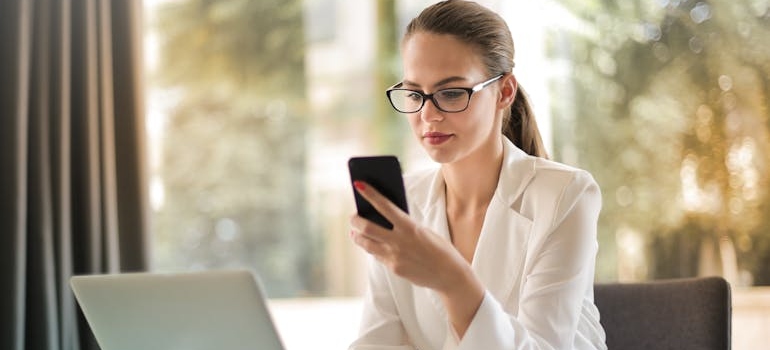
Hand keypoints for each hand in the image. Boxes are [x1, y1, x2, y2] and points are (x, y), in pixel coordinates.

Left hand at [349, 181, 475, 294]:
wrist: (450, 276)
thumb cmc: (439, 249)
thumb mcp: (424, 232)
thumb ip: (405, 226)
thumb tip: (383, 220)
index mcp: (410, 227)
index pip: (385, 206)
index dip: (369, 194)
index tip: (357, 184)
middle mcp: (399, 241)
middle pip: (367, 227)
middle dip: (355, 220)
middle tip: (353, 216)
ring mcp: (395, 257)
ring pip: (366, 244)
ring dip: (357, 236)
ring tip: (354, 232)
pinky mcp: (394, 269)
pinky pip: (377, 256)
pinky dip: (372, 248)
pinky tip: (369, 244)